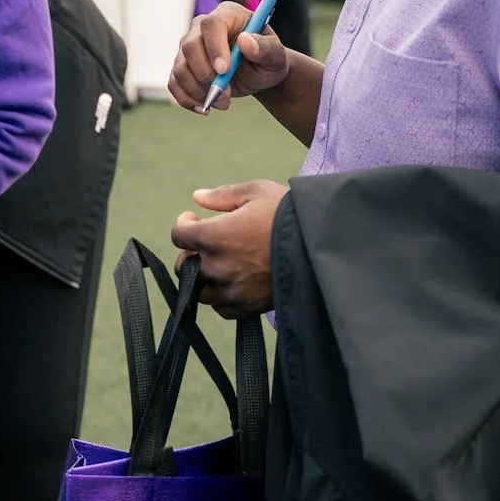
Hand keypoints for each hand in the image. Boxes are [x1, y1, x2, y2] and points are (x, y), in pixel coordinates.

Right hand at [168, 2, 288, 113]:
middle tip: (226, 95)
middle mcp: (201, 28)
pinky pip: (174, 83)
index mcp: (227, 15)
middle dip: (205, 75)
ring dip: (199, 91)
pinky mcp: (182, 66)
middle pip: (190, 46)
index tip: (224, 70)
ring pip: (181, 68)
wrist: (258, 74)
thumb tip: (245, 41)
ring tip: (223, 103)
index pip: (212, 25)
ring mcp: (188, 47)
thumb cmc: (268, 60)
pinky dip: (186, 99)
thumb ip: (265, 48)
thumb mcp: (276, 56)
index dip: (214, 47)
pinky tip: (204, 108)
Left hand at [171, 182, 285, 315]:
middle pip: (184, 266)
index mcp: (214, 236)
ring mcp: (231, 290)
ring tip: (221, 265)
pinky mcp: (247, 307)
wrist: (320, 246)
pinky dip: (222, 297)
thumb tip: (198, 197)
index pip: (179, 235)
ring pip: (200, 291)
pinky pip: (222, 308)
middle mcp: (217, 266)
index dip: (183, 225)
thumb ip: (223, 195)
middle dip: (191, 253)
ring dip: (204, 278)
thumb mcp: (257, 192)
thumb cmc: (288, 214)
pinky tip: (234, 282)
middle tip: (207, 244)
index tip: (193, 219)